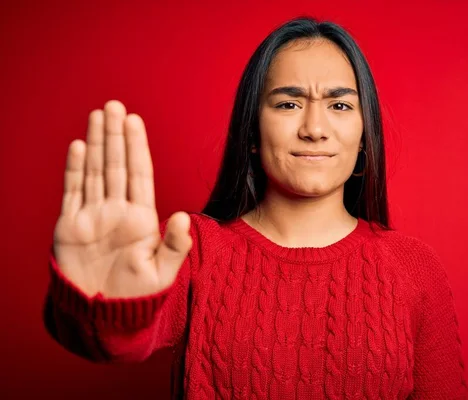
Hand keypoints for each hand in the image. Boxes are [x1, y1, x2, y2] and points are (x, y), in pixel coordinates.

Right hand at [52, 100, 191, 297]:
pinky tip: (80, 146)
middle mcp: (117, 210)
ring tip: (99, 116)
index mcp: (141, 217)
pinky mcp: (71, 224)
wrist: (104, 313)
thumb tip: (183, 217)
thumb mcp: (162, 272)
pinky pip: (73, 191)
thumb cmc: (137, 295)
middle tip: (114, 105)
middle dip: (116, 135)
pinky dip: (75, 169)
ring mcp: (93, 215)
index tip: (135, 121)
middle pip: (116, 165)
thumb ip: (175, 245)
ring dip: (97, 143)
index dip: (137, 146)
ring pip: (95, 171)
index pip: (139, 173)